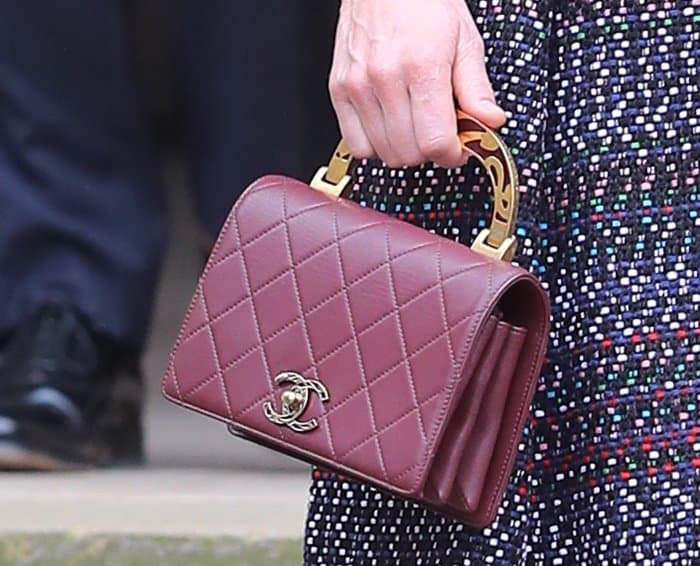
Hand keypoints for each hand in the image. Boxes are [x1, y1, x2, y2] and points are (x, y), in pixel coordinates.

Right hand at [329, 0, 504, 168]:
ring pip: (384, 153)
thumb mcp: (464, 41)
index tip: (457, 149)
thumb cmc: (424, 4)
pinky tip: (389, 128)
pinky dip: (375, 146)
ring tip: (415, 126)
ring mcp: (358, 86)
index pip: (435, 142)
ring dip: (405, 150)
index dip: (452, 155)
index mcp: (422, 67)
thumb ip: (476, 88)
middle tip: (438, 133)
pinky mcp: (339, 90)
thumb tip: (490, 122)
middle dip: (430, 152)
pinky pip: (356, 145)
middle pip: (410, 153)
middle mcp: (385, 78)